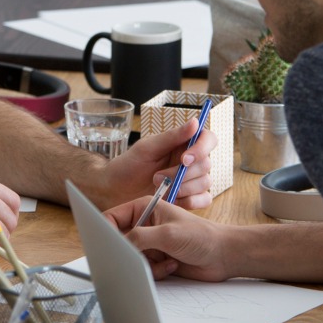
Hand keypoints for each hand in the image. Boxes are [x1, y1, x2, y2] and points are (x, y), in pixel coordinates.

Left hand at [99, 118, 216, 210]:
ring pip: (205, 182)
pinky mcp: (188, 198)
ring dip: (183, 187)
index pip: (208, 139)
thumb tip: (195, 122)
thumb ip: (172, 136)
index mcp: (182, 144)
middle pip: (206, 164)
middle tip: (157, 178)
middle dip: (183, 173)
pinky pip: (204, 200)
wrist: (115, 192)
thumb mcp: (146, 148)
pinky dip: (191, 201)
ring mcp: (190, 180)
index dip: (202, 148)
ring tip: (159, 188)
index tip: (184, 159)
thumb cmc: (128, 166)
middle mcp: (190, 161)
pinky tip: (173, 200)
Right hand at [102, 198, 234, 281]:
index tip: (106, 245)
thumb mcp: (167, 234)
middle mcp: (145, 224)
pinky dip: (156, 270)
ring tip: (167, 260)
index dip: (106, 231)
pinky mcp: (157, 259)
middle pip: (120, 240)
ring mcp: (151, 243)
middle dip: (131, 252)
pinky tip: (172, 265)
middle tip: (142, 256)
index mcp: (145, 208)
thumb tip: (117, 245)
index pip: (113, 217)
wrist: (223, 256)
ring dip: (147, 263)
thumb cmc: (202, 237)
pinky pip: (143, 269)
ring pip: (131, 258)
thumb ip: (139, 237)